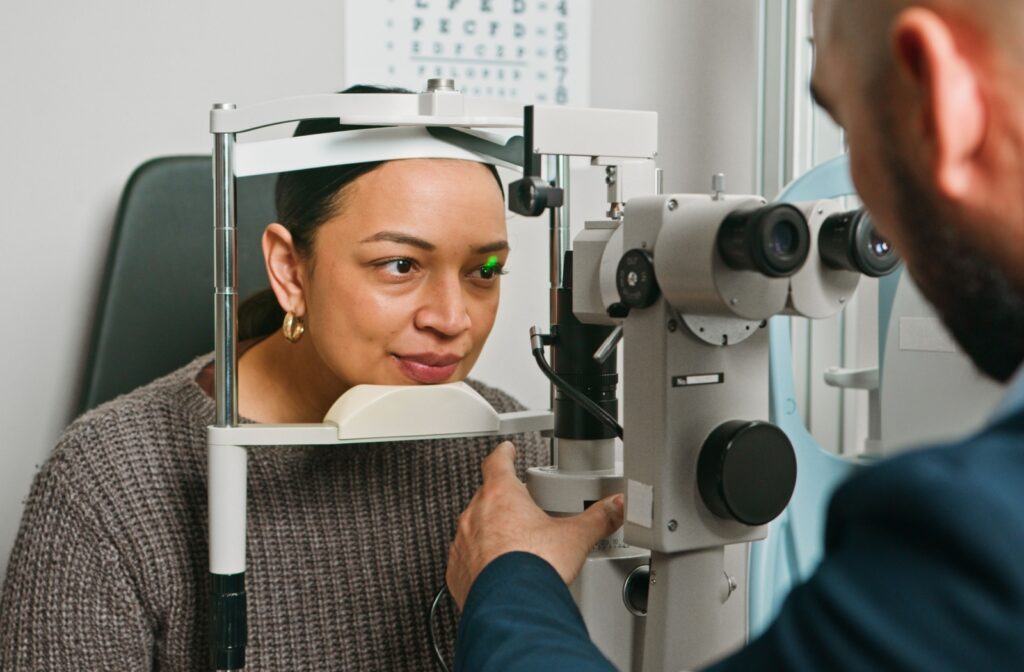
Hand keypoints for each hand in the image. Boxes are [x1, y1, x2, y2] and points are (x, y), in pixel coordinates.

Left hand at [446, 441, 624, 609]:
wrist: (511, 607)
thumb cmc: (535, 567)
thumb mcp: (575, 537)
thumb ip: (598, 518)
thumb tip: (616, 507)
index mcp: (501, 495)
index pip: (497, 462)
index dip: (504, 454)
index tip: (506, 450)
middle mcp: (475, 515)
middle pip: (487, 496)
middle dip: (503, 501)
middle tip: (522, 509)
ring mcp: (463, 543)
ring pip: (474, 528)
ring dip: (490, 532)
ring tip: (515, 547)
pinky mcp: (457, 572)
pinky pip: (466, 559)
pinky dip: (480, 561)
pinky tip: (499, 573)